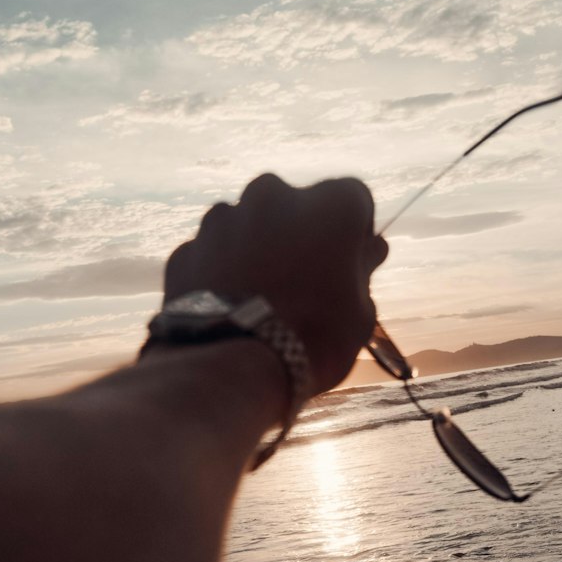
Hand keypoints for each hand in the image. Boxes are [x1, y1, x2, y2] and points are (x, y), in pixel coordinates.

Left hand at [162, 174, 388, 397]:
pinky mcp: (189, 246)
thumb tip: (371, 251)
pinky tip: (233, 308)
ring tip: (264, 299)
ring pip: (251, 226)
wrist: (231, 367)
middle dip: (303, 235)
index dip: (354, 232)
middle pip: (297, 207)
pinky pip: (216, 253)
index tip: (349, 264)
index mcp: (330, 204)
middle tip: (306, 282)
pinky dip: (224, 271)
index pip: (354, 200)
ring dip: (261, 250)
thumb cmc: (313, 340)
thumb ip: (363, 272)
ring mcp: (224, 217)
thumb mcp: (359, 313)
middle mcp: (274, 194)